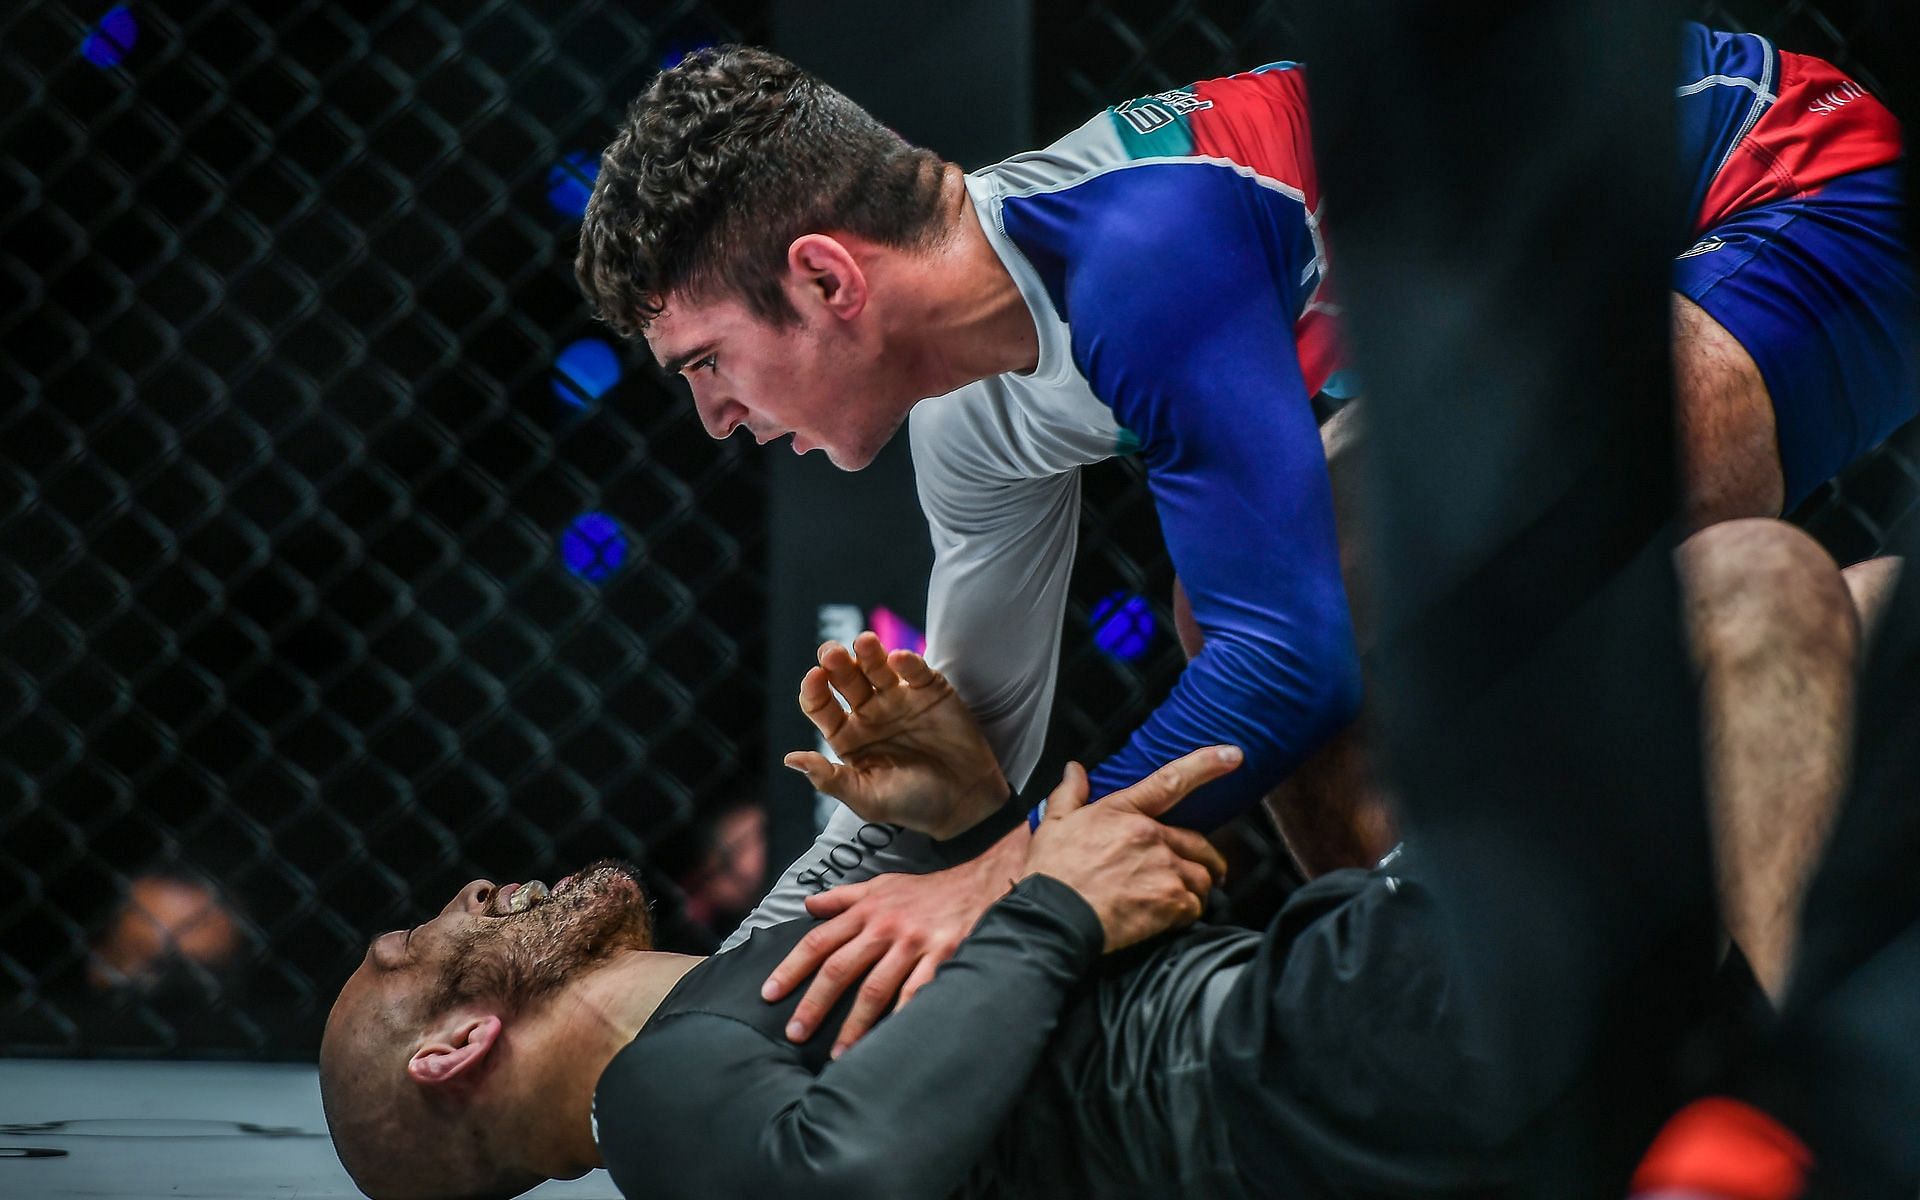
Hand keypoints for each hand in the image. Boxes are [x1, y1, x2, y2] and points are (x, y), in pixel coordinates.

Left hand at [761, 827, 1025, 1055]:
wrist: (982, 883)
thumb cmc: (928, 891)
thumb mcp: (882, 884)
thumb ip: (843, 897)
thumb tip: (808, 904)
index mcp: (866, 912)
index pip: (819, 942)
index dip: (791, 968)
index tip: (769, 995)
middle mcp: (886, 928)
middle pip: (840, 969)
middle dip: (815, 1003)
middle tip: (795, 1034)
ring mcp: (914, 944)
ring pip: (876, 988)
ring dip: (855, 1025)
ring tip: (839, 1056)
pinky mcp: (943, 958)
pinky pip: (918, 994)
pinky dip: (902, 1018)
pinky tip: (890, 1043)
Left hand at [783, 632, 1007, 838]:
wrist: (966, 803)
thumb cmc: (913, 805)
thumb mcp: (868, 799)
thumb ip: (830, 779)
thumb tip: (790, 758)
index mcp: (847, 737)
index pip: (820, 706)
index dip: (813, 690)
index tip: (814, 678)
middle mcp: (869, 713)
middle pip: (845, 679)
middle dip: (836, 662)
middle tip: (832, 653)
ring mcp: (900, 699)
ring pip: (877, 667)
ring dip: (868, 653)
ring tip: (864, 643)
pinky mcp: (930, 691)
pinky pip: (915, 670)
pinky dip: (908, 662)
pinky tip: (900, 659)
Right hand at [1026, 748, 1237, 952]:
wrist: (1055, 916)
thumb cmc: (1052, 872)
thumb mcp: (1054, 825)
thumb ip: (1069, 794)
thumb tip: (1074, 769)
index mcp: (1124, 812)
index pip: (1171, 780)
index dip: (1206, 764)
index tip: (1233, 755)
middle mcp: (1150, 836)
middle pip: (1198, 842)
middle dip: (1208, 859)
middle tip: (1210, 871)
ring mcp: (1163, 869)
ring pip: (1201, 877)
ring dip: (1196, 889)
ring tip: (1182, 900)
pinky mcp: (1169, 902)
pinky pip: (1195, 906)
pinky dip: (1187, 913)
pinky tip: (1171, 919)